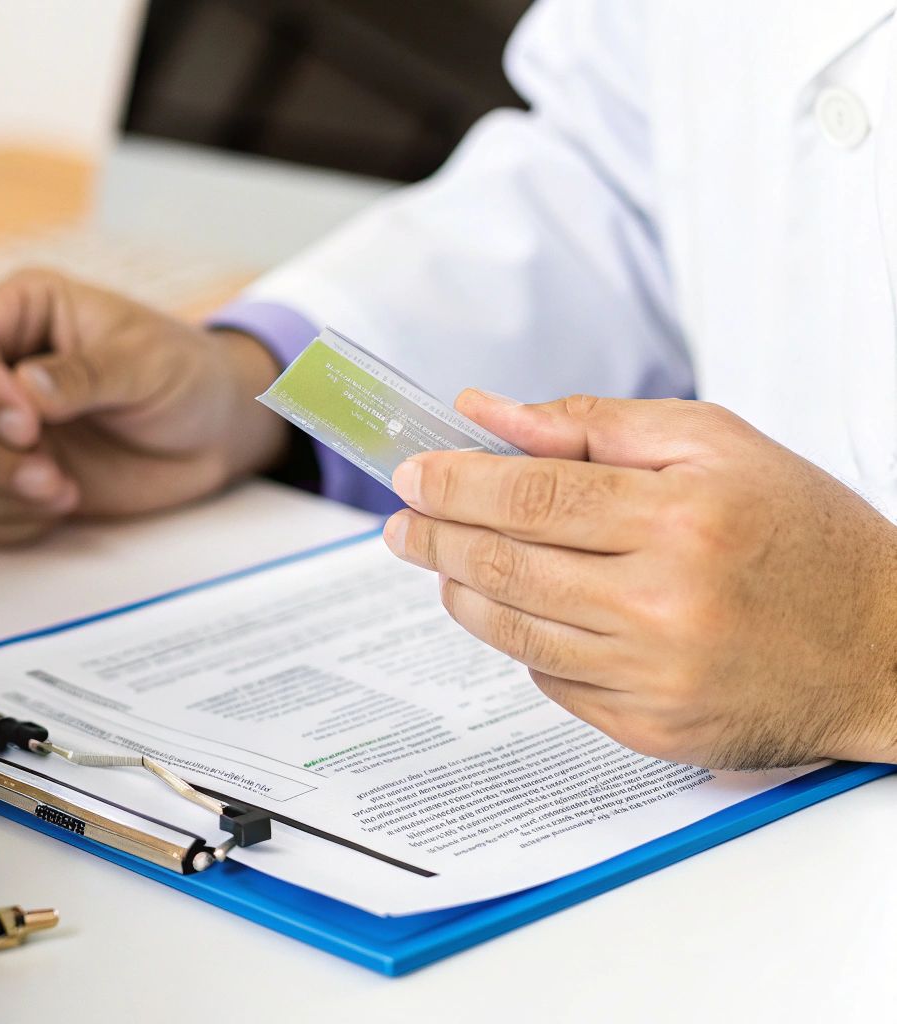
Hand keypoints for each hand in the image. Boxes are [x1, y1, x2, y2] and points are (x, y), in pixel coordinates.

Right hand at [0, 270, 287, 544]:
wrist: (211, 435)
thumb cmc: (184, 377)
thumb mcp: (148, 362)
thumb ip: (87, 373)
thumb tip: (25, 388)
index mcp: (22, 314)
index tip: (25, 426)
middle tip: (49, 474)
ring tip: (61, 494)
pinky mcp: (0, 479)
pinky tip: (54, 512)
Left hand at [384, 391, 896, 768]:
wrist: (888, 648)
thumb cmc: (805, 535)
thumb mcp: (717, 446)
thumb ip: (592, 428)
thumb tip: (487, 414)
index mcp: (680, 520)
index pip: (531, 497)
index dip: (457, 483)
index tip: (413, 473)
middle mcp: (664, 604)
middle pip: (507, 567)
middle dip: (437, 536)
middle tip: (404, 520)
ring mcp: (655, 677)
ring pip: (515, 632)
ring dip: (464, 592)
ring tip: (446, 561)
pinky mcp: (652, 730)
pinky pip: (553, 682)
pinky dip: (526, 644)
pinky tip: (527, 612)